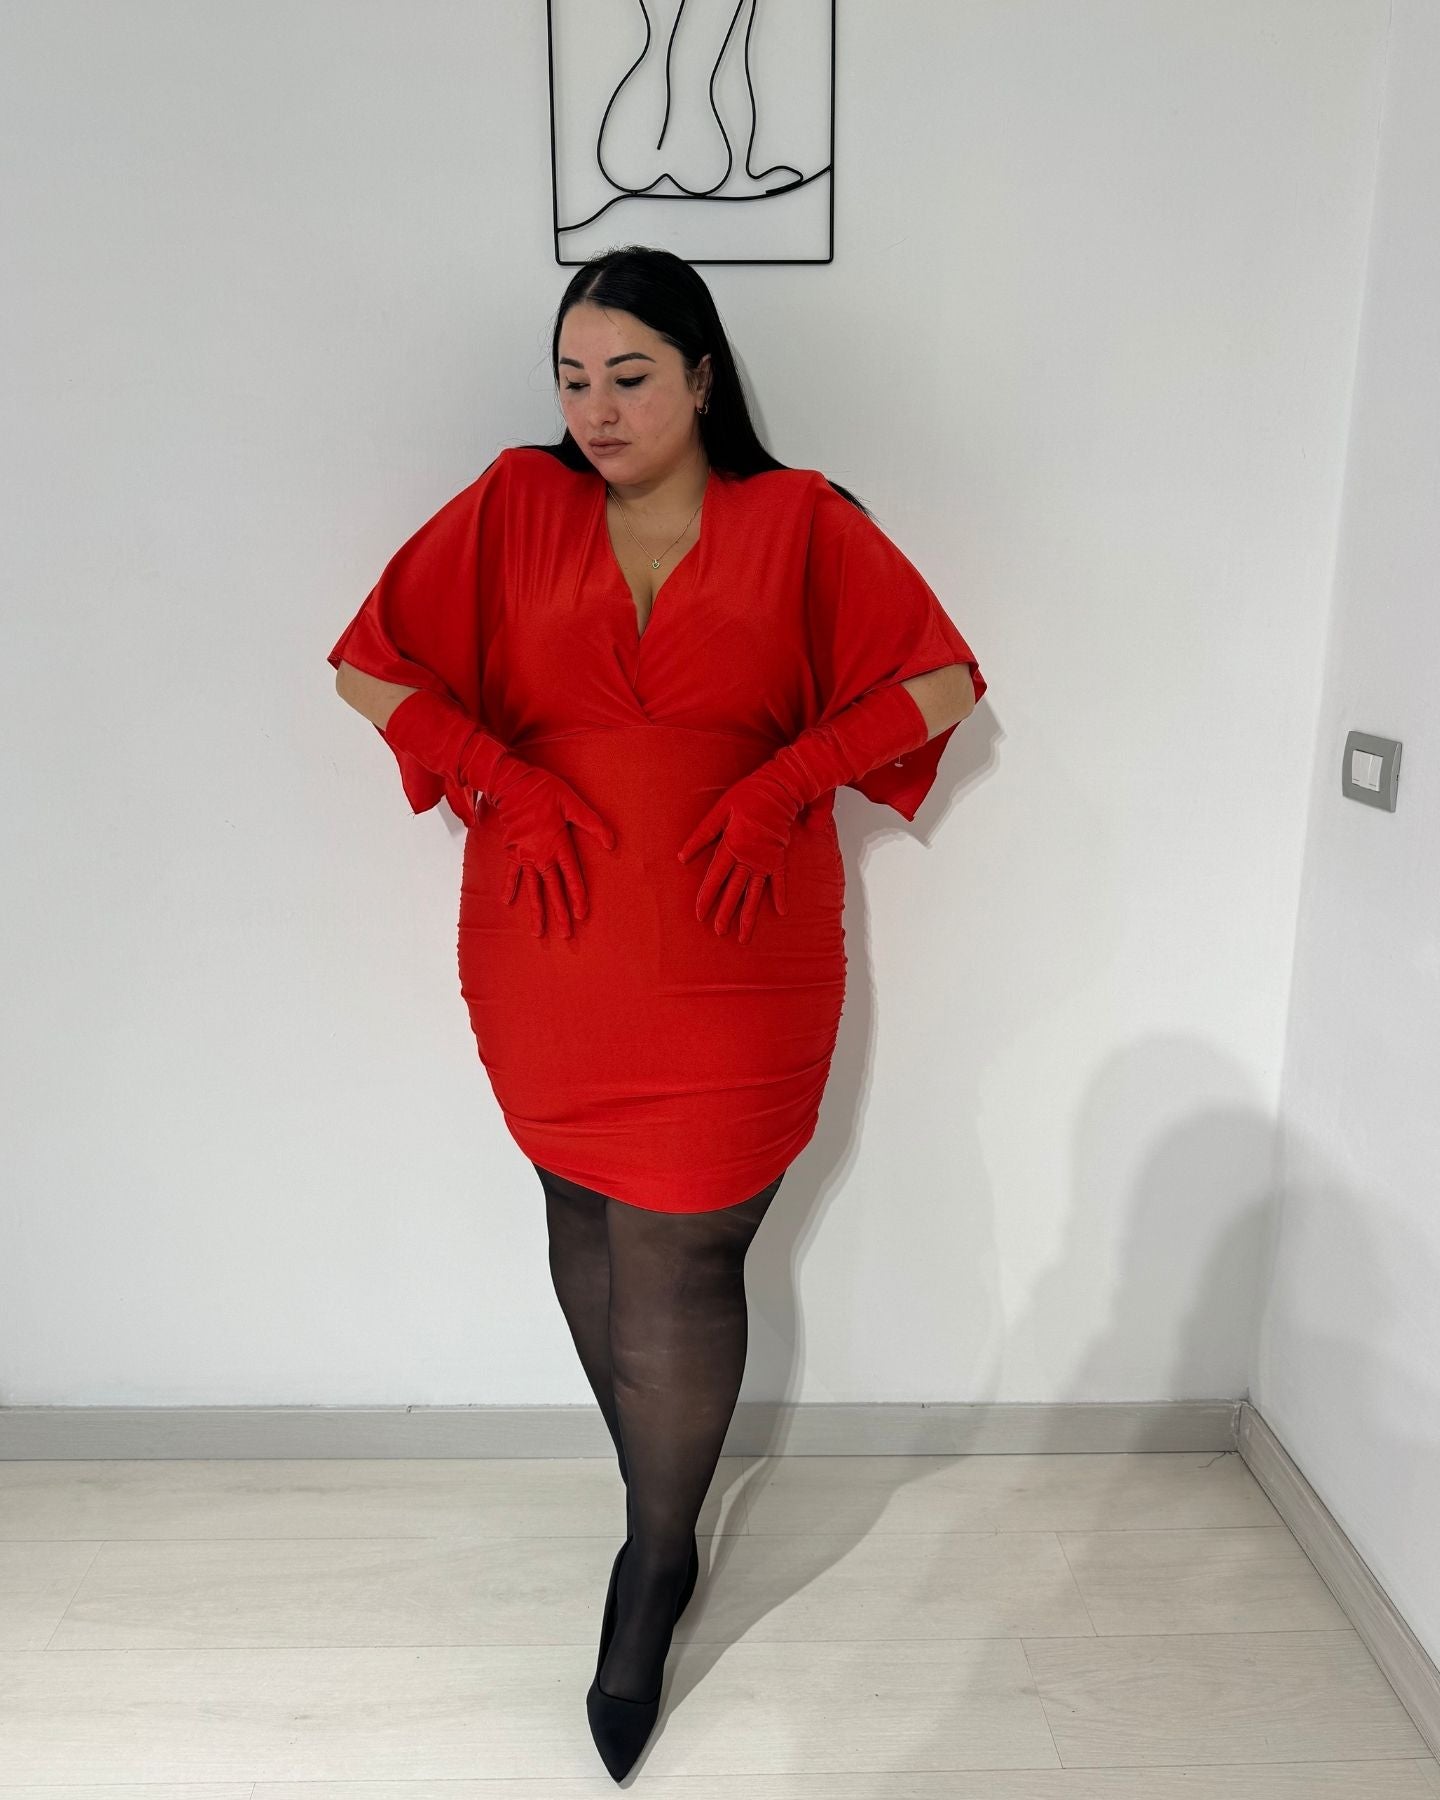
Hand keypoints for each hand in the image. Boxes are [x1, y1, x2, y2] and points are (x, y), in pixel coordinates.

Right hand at [486, 761, 616, 938]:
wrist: (512, 784)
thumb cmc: (545, 791)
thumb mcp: (573, 803)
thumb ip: (593, 824)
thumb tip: (612, 843)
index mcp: (558, 845)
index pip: (572, 877)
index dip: (578, 896)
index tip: (582, 915)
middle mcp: (541, 855)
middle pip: (553, 890)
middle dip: (559, 913)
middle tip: (566, 935)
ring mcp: (525, 856)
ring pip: (532, 889)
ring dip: (536, 911)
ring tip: (537, 933)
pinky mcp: (512, 851)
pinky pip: (512, 874)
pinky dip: (510, 887)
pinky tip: (507, 903)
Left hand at [675, 765, 803, 944]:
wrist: (780, 789)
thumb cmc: (748, 795)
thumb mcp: (720, 810)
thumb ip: (702, 834)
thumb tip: (682, 857)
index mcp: (731, 846)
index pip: (715, 878)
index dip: (706, 897)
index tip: (699, 915)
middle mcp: (749, 858)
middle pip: (734, 891)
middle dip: (726, 913)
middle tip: (719, 932)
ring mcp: (766, 860)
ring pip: (755, 893)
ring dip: (749, 915)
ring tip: (744, 936)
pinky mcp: (779, 857)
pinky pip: (780, 881)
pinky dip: (780, 896)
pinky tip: (781, 913)